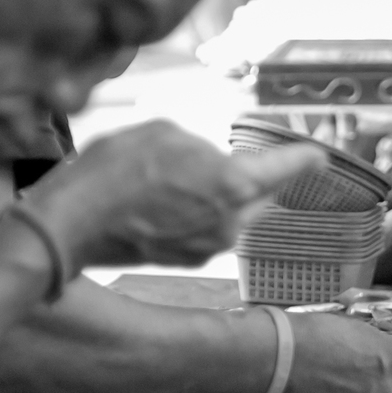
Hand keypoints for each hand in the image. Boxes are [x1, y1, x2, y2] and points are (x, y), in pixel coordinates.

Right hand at [26, 122, 321, 270]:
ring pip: (234, 213)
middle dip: (257, 177)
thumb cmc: (113, 169)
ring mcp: (210, 245)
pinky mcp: (186, 259)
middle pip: (260, 194)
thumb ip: (201, 147)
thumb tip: (209, 163)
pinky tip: (167, 200)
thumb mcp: (163, 133)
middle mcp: (231, 221)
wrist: (71, 225)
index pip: (283, 169)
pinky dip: (198, 213)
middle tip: (247, 161)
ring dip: (223, 195)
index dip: (303, 159)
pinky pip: (207, 228)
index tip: (320, 156)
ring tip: (184, 177)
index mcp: (233, 184)